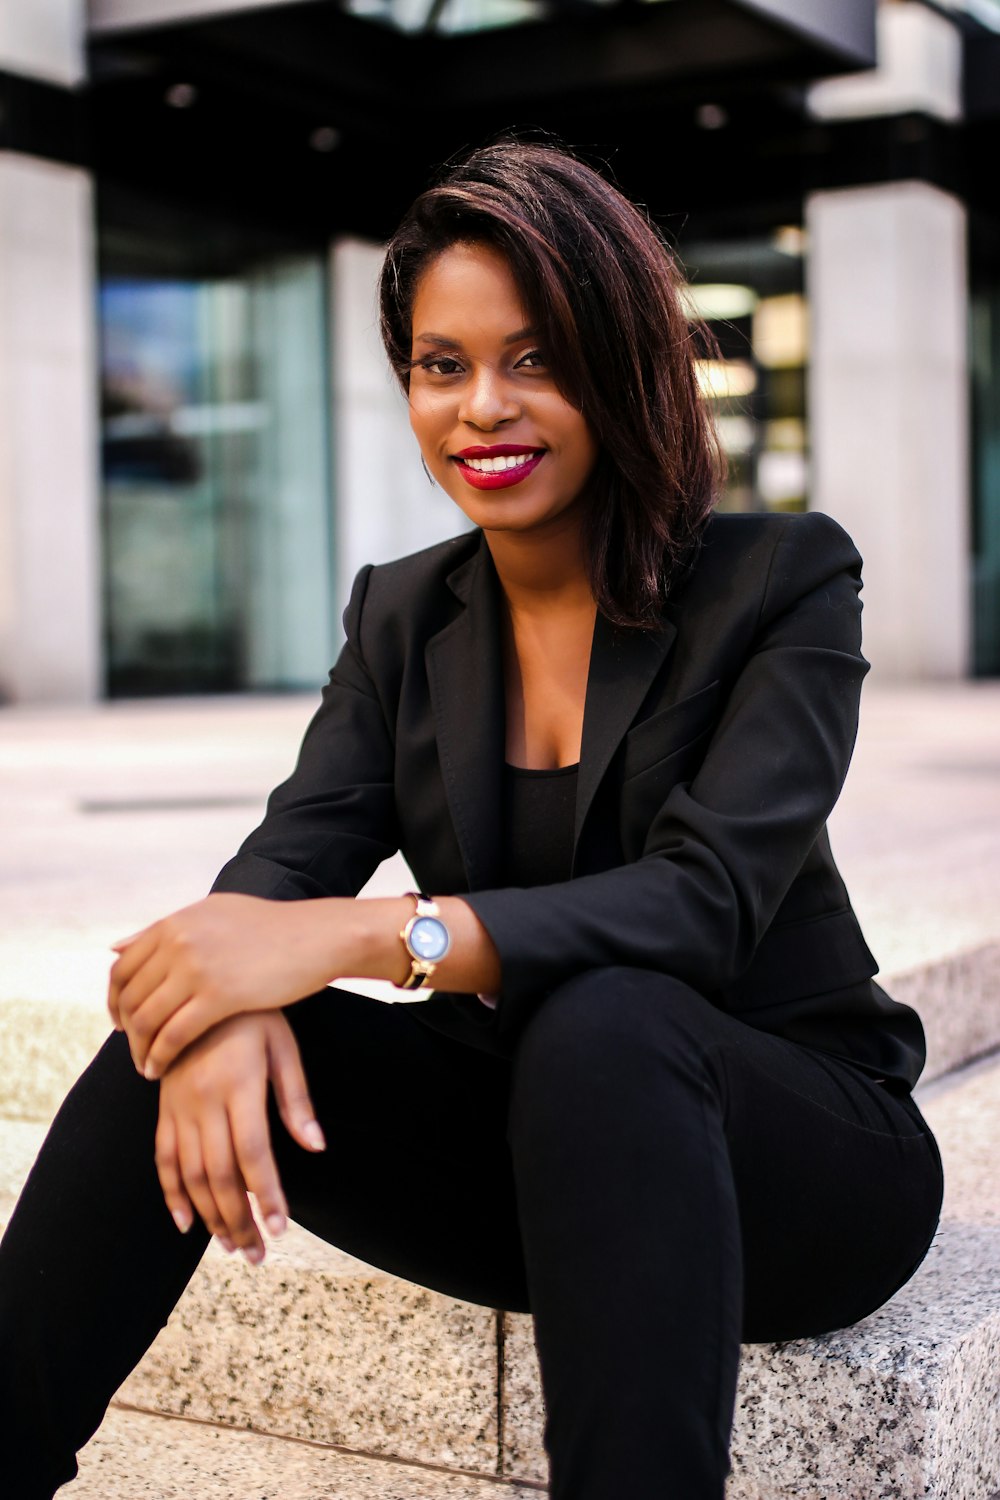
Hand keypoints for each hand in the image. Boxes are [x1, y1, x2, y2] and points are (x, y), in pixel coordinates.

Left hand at [109, 893, 346, 1078]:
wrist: (316, 936)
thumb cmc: (270, 927)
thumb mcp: (213, 914)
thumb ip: (165, 931)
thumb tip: (115, 947)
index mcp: (174, 923)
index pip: (123, 967)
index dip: (116, 1000)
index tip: (121, 1022)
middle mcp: (179, 942)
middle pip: (131, 996)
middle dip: (126, 1030)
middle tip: (134, 1051)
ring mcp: (197, 968)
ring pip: (147, 1019)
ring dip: (140, 1049)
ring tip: (146, 1067)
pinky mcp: (219, 995)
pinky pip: (173, 1035)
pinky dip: (160, 1057)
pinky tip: (162, 1070)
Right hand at [156, 1010, 325, 1262]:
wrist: (198, 984)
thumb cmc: (253, 1016)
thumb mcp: (284, 1046)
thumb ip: (296, 1099)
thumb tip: (316, 1147)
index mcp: (239, 1086)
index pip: (253, 1155)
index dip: (267, 1196)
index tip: (281, 1228)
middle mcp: (204, 1101)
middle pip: (221, 1175)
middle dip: (240, 1220)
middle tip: (257, 1255)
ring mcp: (179, 1106)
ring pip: (191, 1174)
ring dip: (211, 1216)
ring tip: (232, 1246)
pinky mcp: (164, 1107)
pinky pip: (163, 1157)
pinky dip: (172, 1193)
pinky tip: (185, 1222)